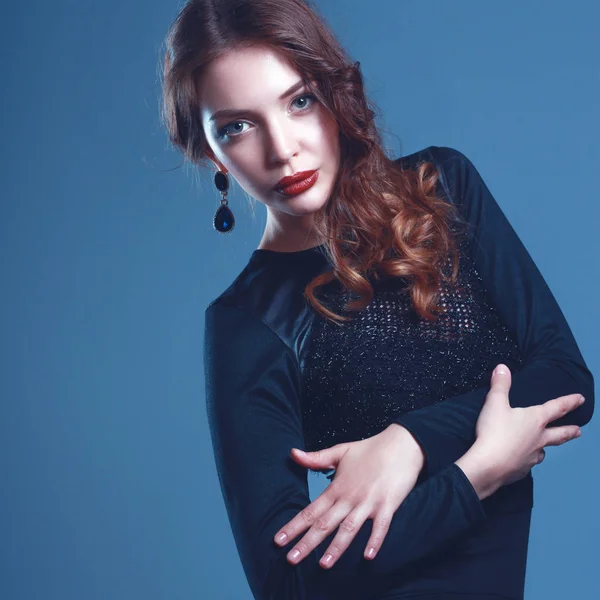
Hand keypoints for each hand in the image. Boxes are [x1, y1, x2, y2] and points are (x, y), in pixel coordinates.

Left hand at [273, 425, 423, 568]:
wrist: (401, 444)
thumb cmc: (370, 449)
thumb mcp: (340, 451)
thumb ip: (316, 458)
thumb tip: (292, 453)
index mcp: (337, 487)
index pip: (311, 510)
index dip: (294, 525)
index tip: (278, 540)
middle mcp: (349, 497)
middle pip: (325, 524)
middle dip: (307, 543)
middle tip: (291, 559)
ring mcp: (369, 502)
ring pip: (349, 529)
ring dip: (336, 547)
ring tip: (324, 564)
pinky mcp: (387, 505)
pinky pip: (381, 526)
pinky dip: (375, 540)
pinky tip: (368, 556)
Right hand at [471, 364, 584, 485]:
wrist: (489, 464)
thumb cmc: (494, 432)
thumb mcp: (494, 403)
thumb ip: (500, 385)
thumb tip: (502, 367)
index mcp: (535, 420)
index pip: (557, 408)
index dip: (569, 402)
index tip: (581, 399)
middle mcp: (539, 438)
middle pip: (560, 434)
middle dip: (569, 431)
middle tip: (578, 431)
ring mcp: (532, 456)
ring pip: (544, 451)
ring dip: (546, 447)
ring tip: (544, 448)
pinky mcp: (522, 470)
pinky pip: (528, 463)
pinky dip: (527, 460)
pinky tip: (521, 460)